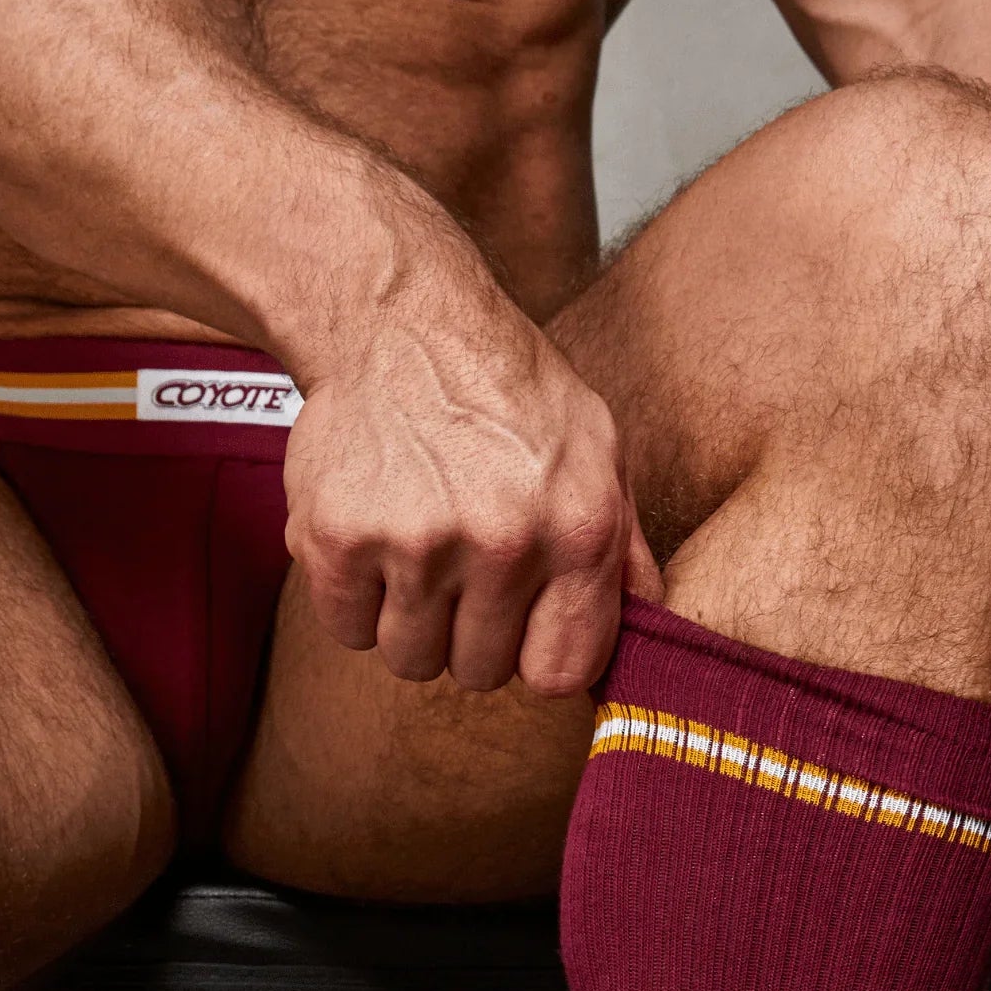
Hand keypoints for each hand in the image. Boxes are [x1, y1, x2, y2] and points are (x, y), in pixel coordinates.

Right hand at [282, 280, 659, 697]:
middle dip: (467, 632)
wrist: (401, 318)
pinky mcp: (338, 538)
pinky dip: (353, 597)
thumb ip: (623, 549)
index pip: (559, 672)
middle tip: (458, 566)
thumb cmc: (507, 390)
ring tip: (415, 550)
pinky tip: (372, 537)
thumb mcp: (596, 449)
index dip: (533, 655)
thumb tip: (651, 626)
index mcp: (579, 529)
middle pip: (479, 672)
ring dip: (408, 620)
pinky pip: (347, 629)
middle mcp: (503, 542)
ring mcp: (416, 543)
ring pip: (410, 659)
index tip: (518, 625)